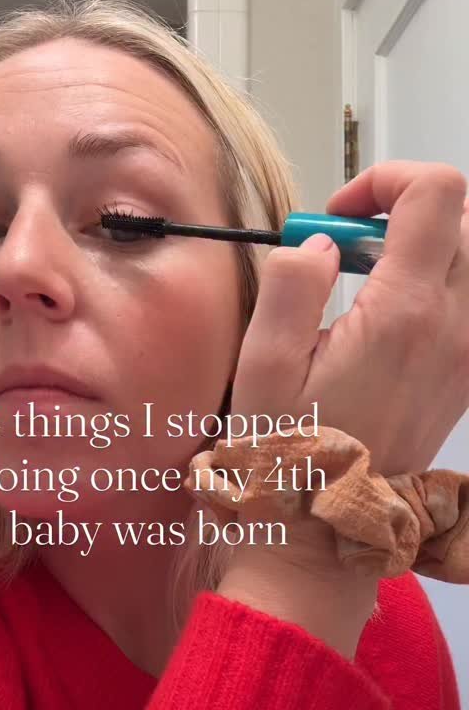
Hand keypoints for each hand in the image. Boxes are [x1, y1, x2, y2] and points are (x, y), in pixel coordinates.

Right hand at [231, 161, 468, 477]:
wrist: (328, 529)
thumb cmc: (289, 451)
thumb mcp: (262, 365)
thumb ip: (291, 284)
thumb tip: (321, 244)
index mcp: (404, 315)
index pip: (437, 195)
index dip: (387, 179)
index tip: (339, 214)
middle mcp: (453, 328)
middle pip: (465, 219)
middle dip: (406, 211)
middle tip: (349, 246)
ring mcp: (468, 354)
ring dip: (426, 247)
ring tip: (370, 279)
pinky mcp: (467, 375)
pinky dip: (439, 287)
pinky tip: (390, 316)